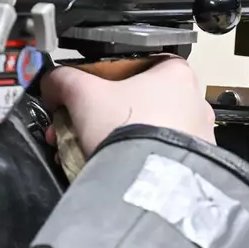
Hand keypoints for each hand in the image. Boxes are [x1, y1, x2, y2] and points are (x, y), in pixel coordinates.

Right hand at [40, 56, 215, 150]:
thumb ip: (65, 80)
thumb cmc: (130, 130)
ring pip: (146, 129)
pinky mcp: (192, 165)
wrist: (149, 183)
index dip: (101, 79)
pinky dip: (133, 159)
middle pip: (136, 100)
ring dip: (115, 138)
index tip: (82, 95)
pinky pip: (157, 155)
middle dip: (101, 114)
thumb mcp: (84, 95)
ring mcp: (196, 135)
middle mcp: (193, 102)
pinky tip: (111, 167)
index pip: (133, 65)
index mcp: (176, 73)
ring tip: (87, 152)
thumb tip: (52, 82)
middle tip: (77, 127)